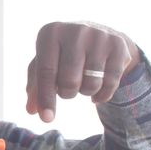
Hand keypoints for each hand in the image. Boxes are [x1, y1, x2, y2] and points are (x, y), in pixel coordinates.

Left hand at [26, 21, 141, 121]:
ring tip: (83, 80)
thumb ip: (35, 88)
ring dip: (85, 92)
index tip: (47, 119)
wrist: (98, 34)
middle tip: (68, 87)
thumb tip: (31, 111)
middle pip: (69, 81)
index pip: (46, 72)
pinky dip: (102, 94)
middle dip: (67, 93)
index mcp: (51, 32)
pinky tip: (98, 87)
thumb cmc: (62, 53)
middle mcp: (76, 31)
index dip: (46, 98)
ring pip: (91, 84)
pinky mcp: (119, 46)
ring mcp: (99, 36)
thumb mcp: (45, 64)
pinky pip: (110, 84)